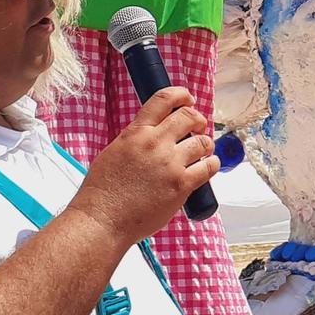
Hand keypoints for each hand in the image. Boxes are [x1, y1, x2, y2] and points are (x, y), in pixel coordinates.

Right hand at [70, 87, 217, 245]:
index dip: (181, 95)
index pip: (163, 99)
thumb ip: (136, 139)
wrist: (102, 219)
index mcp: (136, 132)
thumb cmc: (102, 192)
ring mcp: (170, 164)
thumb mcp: (114, 152)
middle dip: (198, 120)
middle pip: (189, 117)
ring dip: (206, 144)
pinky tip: (207, 166)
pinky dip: (211, 164)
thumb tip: (154, 134)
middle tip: (199, 127)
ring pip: (202, 142)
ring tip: (202, 150)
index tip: (188, 98)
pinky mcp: (181, 185)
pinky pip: (208, 167)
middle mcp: (155, 143)